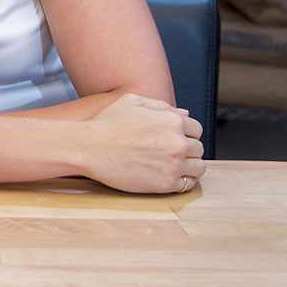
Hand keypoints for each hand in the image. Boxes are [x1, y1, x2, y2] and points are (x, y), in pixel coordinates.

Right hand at [79, 93, 205, 193]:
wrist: (88, 147)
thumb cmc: (106, 123)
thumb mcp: (131, 102)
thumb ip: (161, 106)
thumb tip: (184, 113)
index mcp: (172, 120)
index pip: (196, 129)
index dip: (186, 133)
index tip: (175, 138)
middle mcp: (178, 141)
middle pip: (198, 148)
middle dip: (187, 150)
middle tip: (170, 153)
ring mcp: (174, 164)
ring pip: (198, 167)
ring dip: (189, 166)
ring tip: (172, 166)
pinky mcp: (166, 183)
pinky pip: (187, 184)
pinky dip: (182, 181)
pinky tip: (168, 176)